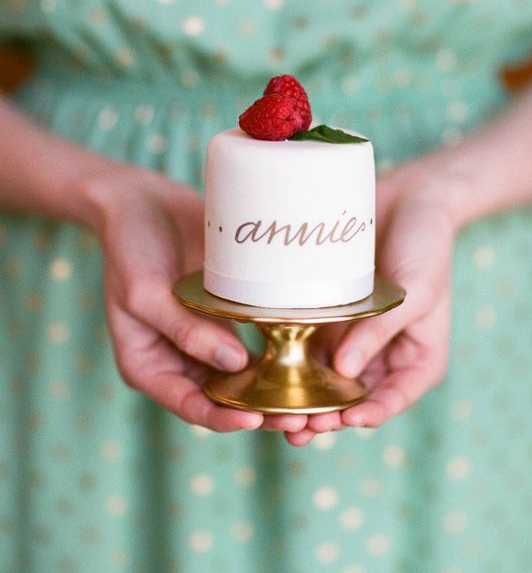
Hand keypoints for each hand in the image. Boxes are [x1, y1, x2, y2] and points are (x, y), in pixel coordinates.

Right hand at [83, 168, 307, 432]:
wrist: (142, 199)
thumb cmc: (130, 246)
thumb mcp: (145, 292)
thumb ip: (185, 331)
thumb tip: (234, 366)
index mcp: (149, 364)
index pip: (188, 404)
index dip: (223, 418)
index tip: (257, 420)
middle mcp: (180, 357)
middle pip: (222, 396)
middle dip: (260, 408)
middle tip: (299, 416)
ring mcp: (206, 335)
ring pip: (245, 373)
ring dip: (276, 384)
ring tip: (313, 390)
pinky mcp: (227, 311)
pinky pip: (254, 336)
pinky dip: (278, 348)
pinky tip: (310, 351)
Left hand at [285, 163, 454, 445]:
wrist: (407, 197)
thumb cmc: (425, 246)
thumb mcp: (415, 292)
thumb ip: (379, 331)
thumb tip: (343, 373)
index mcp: (417, 360)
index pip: (393, 399)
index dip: (368, 414)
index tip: (344, 419)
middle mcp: (382, 356)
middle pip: (352, 398)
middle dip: (324, 415)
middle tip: (296, 428)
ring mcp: (352, 337)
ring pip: (324, 380)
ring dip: (300, 397)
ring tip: (273, 412)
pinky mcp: (327, 316)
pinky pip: (306, 345)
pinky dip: (287, 363)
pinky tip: (263, 373)